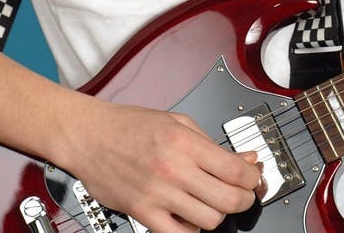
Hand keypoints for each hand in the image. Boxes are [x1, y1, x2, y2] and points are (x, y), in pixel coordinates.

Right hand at [57, 98, 260, 231]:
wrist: (90, 136)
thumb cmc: (130, 125)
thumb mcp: (178, 121)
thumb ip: (212, 143)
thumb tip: (246, 158)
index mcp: (185, 142)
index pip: (234, 170)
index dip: (252, 178)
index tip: (253, 178)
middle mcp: (174, 169)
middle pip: (227, 200)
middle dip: (244, 200)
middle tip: (242, 195)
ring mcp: (158, 194)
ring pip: (208, 221)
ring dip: (218, 216)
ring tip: (214, 203)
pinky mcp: (142, 213)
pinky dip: (191, 231)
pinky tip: (190, 217)